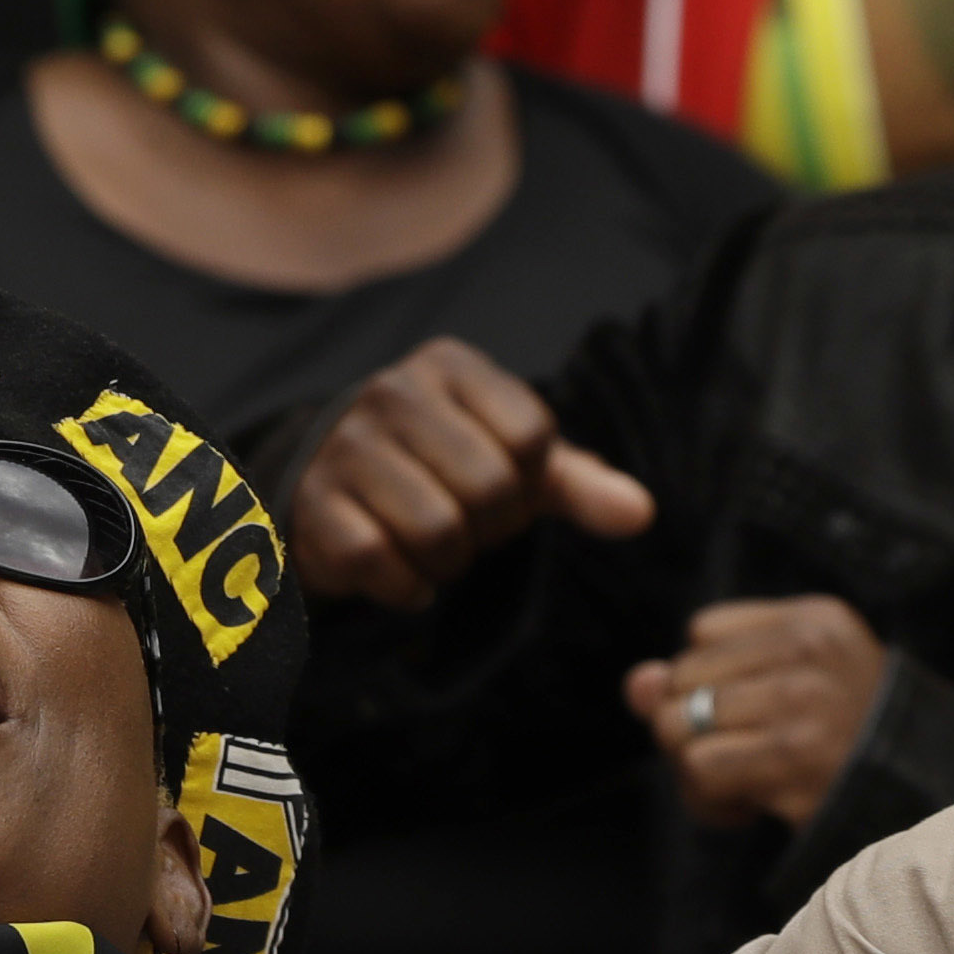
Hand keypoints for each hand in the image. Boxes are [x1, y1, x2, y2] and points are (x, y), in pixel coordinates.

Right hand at [290, 338, 655, 609]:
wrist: (332, 486)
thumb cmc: (442, 468)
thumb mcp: (516, 465)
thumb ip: (582, 485)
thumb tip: (641, 514)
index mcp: (451, 367)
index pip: (532, 436)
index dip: (530, 485)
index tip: (503, 489)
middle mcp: (391, 392)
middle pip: (490, 486)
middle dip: (492, 528)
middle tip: (468, 525)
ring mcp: (344, 446)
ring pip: (437, 529)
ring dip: (449, 562)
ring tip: (434, 547)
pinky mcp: (311, 503)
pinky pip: (378, 561)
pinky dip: (404, 586)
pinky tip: (401, 572)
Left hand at [632, 594, 890, 830]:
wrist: (923, 799)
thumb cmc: (845, 737)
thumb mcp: (787, 681)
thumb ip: (701, 674)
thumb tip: (636, 684)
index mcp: (814, 621)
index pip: (701, 631)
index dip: (709, 679)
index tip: (751, 709)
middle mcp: (809, 656)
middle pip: (680, 679)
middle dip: (692, 726)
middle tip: (742, 753)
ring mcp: (804, 710)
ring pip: (678, 728)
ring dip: (697, 770)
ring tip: (743, 780)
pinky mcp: (795, 767)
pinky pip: (700, 775)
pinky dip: (710, 801)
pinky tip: (749, 808)